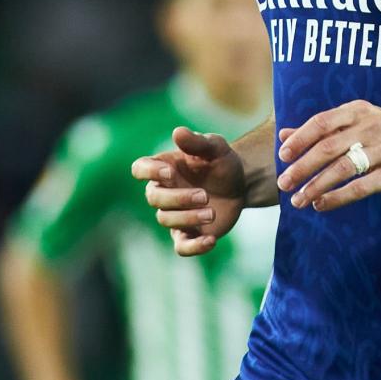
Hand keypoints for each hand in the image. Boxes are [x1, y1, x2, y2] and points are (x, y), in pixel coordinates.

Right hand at [131, 127, 246, 255]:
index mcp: (164, 168)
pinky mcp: (188, 233)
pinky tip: (211, 240)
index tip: (170, 173)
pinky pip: (181, 247)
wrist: (241, 184)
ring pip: (166, 220)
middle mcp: (164, 192)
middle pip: (154, 198)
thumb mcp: (215, 147)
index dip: (148, 172)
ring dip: (188, 218)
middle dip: (178, 198)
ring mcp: (174, 214)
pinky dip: (194, 247)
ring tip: (212, 213)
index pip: (140, 168)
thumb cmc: (221, 161)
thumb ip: (196, 142)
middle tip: (205, 195)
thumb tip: (177, 132)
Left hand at [275, 100, 380, 212]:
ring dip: (315, 186)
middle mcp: (370, 128)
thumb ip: (323, 128)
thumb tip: (284, 135)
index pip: (322, 122)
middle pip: (328, 147)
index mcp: (359, 111)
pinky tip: (321, 205)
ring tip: (298, 200)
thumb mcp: (360, 120)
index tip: (282, 155)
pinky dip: (337, 197)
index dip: (300, 139)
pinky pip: (360, 187)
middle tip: (283, 183)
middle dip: (302, 166)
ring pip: (342, 169)